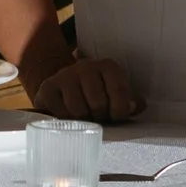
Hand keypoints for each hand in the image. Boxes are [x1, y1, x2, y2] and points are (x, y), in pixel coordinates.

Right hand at [19, 49, 138, 125]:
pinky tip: (68, 115)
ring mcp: (65, 75)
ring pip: (78, 110)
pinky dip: (66, 120)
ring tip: (84, 117)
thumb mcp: (115, 96)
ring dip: (83, 120)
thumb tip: (136, 106)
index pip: (119, 91)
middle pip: (98, 103)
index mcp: (107, 67)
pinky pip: (61, 113)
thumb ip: (130, 103)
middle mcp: (86, 66)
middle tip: (97, 116)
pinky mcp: (49, 87)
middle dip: (100, 116)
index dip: (119, 110)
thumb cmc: (95, 95)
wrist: (63, 88)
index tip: (115, 116)